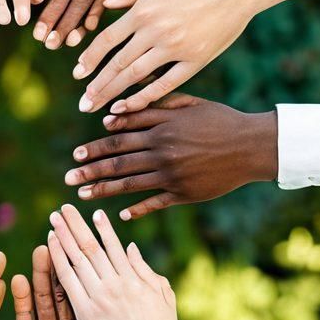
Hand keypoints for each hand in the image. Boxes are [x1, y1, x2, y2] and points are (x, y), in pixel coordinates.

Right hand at [14, 245, 124, 319]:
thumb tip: (135, 292)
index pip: (86, 290)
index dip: (84, 265)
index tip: (85, 237)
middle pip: (61, 291)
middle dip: (60, 263)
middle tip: (58, 233)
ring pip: (42, 303)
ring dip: (39, 277)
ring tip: (38, 250)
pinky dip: (20, 305)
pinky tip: (15, 284)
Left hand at [46, 205, 178, 319]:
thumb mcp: (162, 295)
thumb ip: (145, 270)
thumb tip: (130, 247)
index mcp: (134, 278)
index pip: (114, 247)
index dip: (103, 228)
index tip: (95, 213)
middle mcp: (115, 283)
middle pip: (91, 247)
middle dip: (77, 225)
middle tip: (64, 208)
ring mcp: (100, 298)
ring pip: (77, 259)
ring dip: (64, 236)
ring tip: (54, 219)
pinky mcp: (87, 314)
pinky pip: (67, 281)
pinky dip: (59, 260)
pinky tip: (51, 245)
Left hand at [66, 95, 277, 218]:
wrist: (251, 146)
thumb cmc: (219, 120)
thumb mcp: (188, 103)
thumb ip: (153, 104)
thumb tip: (115, 111)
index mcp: (161, 128)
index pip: (119, 137)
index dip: (96, 146)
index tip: (77, 153)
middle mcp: (162, 151)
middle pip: (118, 161)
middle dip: (90, 169)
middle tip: (69, 176)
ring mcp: (172, 174)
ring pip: (129, 183)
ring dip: (102, 189)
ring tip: (81, 194)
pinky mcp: (184, 193)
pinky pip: (155, 202)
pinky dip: (137, 210)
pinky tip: (121, 216)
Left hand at [72, 0, 256, 113]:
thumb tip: (106, 4)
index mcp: (143, 11)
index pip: (107, 39)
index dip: (90, 58)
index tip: (77, 74)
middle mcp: (155, 31)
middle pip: (117, 63)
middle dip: (97, 85)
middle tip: (82, 103)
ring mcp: (175, 48)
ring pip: (136, 76)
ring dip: (113, 94)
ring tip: (97, 108)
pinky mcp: (195, 60)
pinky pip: (166, 84)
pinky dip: (145, 97)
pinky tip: (129, 106)